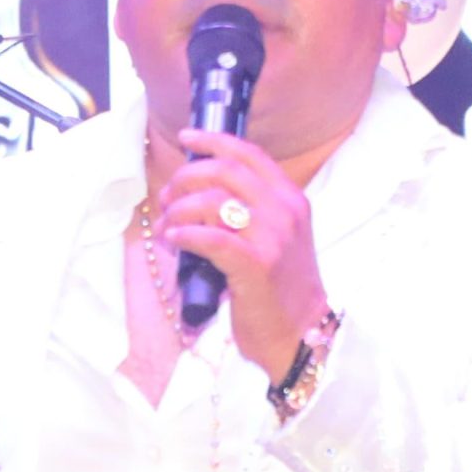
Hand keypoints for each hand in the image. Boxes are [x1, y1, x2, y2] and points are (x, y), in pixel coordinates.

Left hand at [158, 127, 328, 376]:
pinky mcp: (255, 266)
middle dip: (186, 178)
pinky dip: (185, 234)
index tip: (188, 138)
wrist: (302, 334)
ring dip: (179, 209)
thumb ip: (253, 210)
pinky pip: (210, 237)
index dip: (214, 140)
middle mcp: (285, 212)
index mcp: (291, 200)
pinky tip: (176, 240)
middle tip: (168, 197)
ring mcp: (273, 238)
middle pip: (225, 172)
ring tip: (169, 226)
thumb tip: (204, 191)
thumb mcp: (279, 238)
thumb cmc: (281, 289)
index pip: (250, 155)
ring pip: (212, 201)